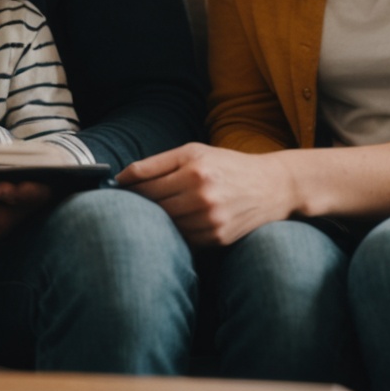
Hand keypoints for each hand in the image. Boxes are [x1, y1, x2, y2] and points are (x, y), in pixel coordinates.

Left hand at [116, 142, 299, 247]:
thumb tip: (122, 177)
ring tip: (154, 212)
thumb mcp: (195, 152)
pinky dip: (176, 232)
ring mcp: (211, 220)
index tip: (116, 187)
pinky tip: (177, 222)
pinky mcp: (218, 238)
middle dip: (138, 204)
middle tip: (130, 202)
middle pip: (152, 205)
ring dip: (156, 220)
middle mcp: (202, 195)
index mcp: (194, 169)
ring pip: (166, 224)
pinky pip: (183, 238)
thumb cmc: (227, 165)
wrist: (272, 186)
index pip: (145, 183)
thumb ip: (158, 163)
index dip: (126, 186)